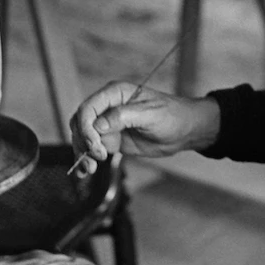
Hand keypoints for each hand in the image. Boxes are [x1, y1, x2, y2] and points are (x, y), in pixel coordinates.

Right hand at [71, 82, 219, 174]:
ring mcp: (107, 124)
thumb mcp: (150, 114)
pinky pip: (91, 148)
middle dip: (83, 141)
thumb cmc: (171, 115)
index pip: (88, 108)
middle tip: (96, 157)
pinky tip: (85, 171)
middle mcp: (107, 107)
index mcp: (114, 93)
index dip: (85, 127)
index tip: (93, 144)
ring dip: (82, 153)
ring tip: (89, 169)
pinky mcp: (111, 139)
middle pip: (80, 123)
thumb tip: (98, 125)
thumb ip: (123, 117)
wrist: (184, 131)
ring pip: (82, 137)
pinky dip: (86, 158)